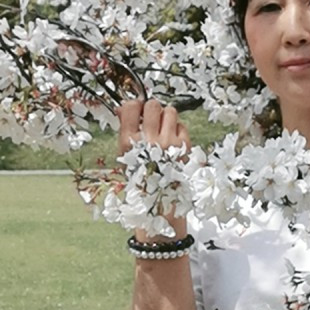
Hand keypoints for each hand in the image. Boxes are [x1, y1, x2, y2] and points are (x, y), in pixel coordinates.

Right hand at [117, 99, 190, 240]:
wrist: (159, 204)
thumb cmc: (141, 179)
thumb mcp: (126, 156)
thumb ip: (126, 130)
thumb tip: (124, 108)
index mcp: (129, 142)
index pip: (131, 107)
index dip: (135, 106)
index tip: (137, 111)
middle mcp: (149, 141)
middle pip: (153, 105)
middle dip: (152, 110)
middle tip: (152, 120)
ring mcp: (169, 143)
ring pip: (170, 111)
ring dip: (167, 117)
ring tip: (163, 130)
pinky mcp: (185, 147)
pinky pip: (182, 125)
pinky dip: (178, 130)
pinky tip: (172, 141)